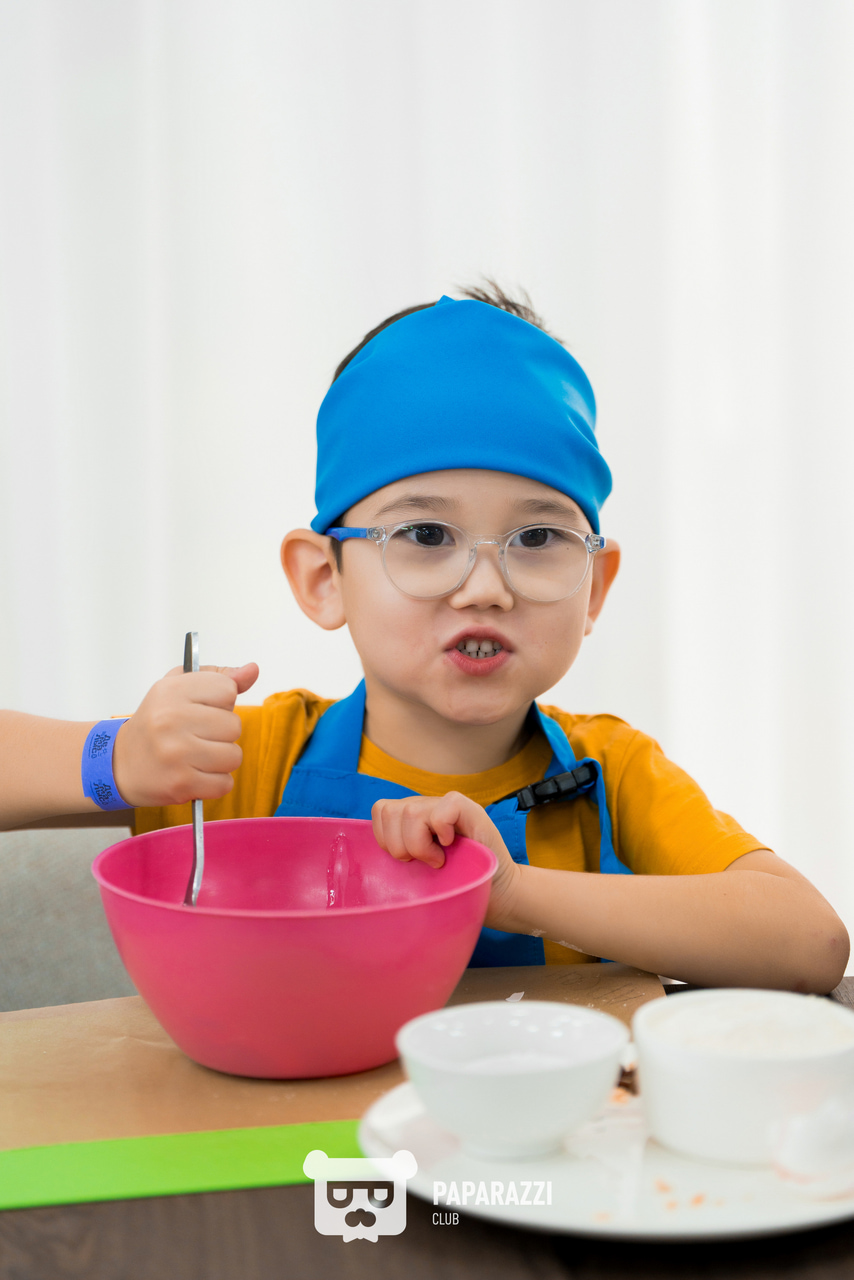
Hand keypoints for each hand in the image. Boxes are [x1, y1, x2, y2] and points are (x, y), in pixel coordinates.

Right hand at [111, 663, 258, 806]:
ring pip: (233, 756)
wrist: (119, 764)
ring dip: (221, 760)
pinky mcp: (181, 783)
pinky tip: (195, 774)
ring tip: (197, 756)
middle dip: (222, 733)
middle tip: (197, 736)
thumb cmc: (155, 723)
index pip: (228, 690)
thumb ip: (219, 677)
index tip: (202, 709)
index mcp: (171, 691)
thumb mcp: (178, 688)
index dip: (221, 703)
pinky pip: (225, 784)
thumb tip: (253, 670)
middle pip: (234, 726)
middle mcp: (172, 719)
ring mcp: (176, 753)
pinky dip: (214, 783)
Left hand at [371, 790, 522, 930]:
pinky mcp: (470, 810)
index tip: (406, 861)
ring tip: (438, 859)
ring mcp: (449, 806)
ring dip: (420, 844)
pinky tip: (451, 847)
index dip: (385, 838)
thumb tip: (368, 862)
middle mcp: (427, 806)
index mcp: (411, 819)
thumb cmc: (456, 888)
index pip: (380, 811)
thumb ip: (398, 856)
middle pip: (389, 811)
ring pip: (410, 811)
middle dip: (400, 845)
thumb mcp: (417, 873)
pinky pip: (442, 810)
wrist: (498, 897)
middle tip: (422, 863)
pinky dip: (442, 832)